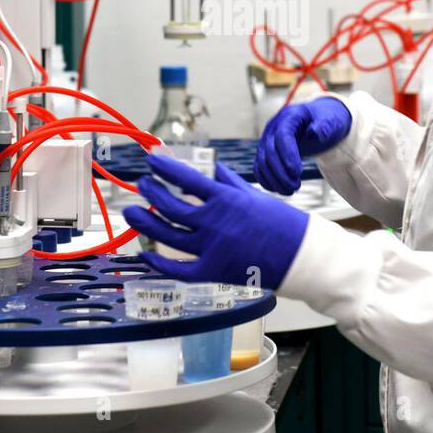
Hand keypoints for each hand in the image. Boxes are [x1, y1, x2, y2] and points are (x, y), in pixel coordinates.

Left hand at [123, 154, 308, 288]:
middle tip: (142, 184)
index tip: (151, 160)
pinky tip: (146, 253)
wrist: (300, 256)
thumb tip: (214, 169)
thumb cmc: (281, 223)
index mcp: (226, 199)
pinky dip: (159, 262)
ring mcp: (211, 248)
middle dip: (151, 192)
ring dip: (145, 222)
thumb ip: (230, 182)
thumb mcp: (255, 195)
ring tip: (132, 211)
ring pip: (167, 235)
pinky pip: (178, 269)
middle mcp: (215, 222)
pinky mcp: (212, 272)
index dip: (165, 168)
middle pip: (171, 206)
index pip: (186, 178)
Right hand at [255, 97, 352, 194]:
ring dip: (273, 179)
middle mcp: (274, 127)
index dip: (287, 155)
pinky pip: (259, 166)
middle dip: (281, 172)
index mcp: (289, 116)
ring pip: (262, 161)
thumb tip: (314, 134)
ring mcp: (267, 139)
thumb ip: (324, 126)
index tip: (297, 173)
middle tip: (296, 187)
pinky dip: (266, 180)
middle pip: (270, 151)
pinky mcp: (265, 151)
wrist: (319, 121)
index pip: (283, 136)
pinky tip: (279, 189)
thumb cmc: (326, 120)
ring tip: (290, 191)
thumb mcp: (330, 120)